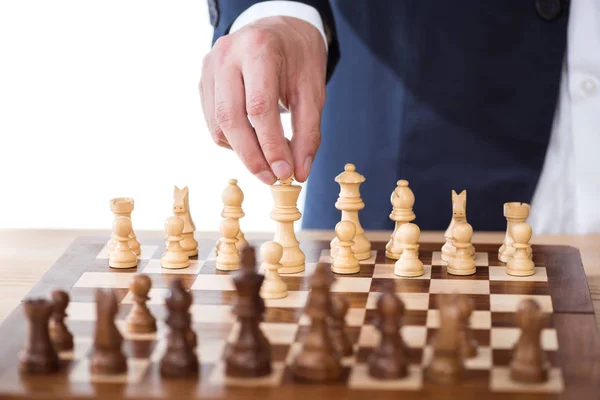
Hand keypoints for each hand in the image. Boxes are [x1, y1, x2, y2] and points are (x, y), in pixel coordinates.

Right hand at [200, 16, 326, 183]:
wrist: (280, 30)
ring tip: (266, 161)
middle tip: (271, 178)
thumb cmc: (299, 60)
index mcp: (258, 49)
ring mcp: (210, 67)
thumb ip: (308, 132)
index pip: (259, 107)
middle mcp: (226, 55)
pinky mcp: (203, 80)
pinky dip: (233, 140)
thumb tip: (299, 173)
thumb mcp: (313, 91)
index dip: (271, 145)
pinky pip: (213, 121)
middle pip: (231, 118)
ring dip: (242, 151)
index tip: (284, 172)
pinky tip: (253, 141)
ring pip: (218, 124)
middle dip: (251, 156)